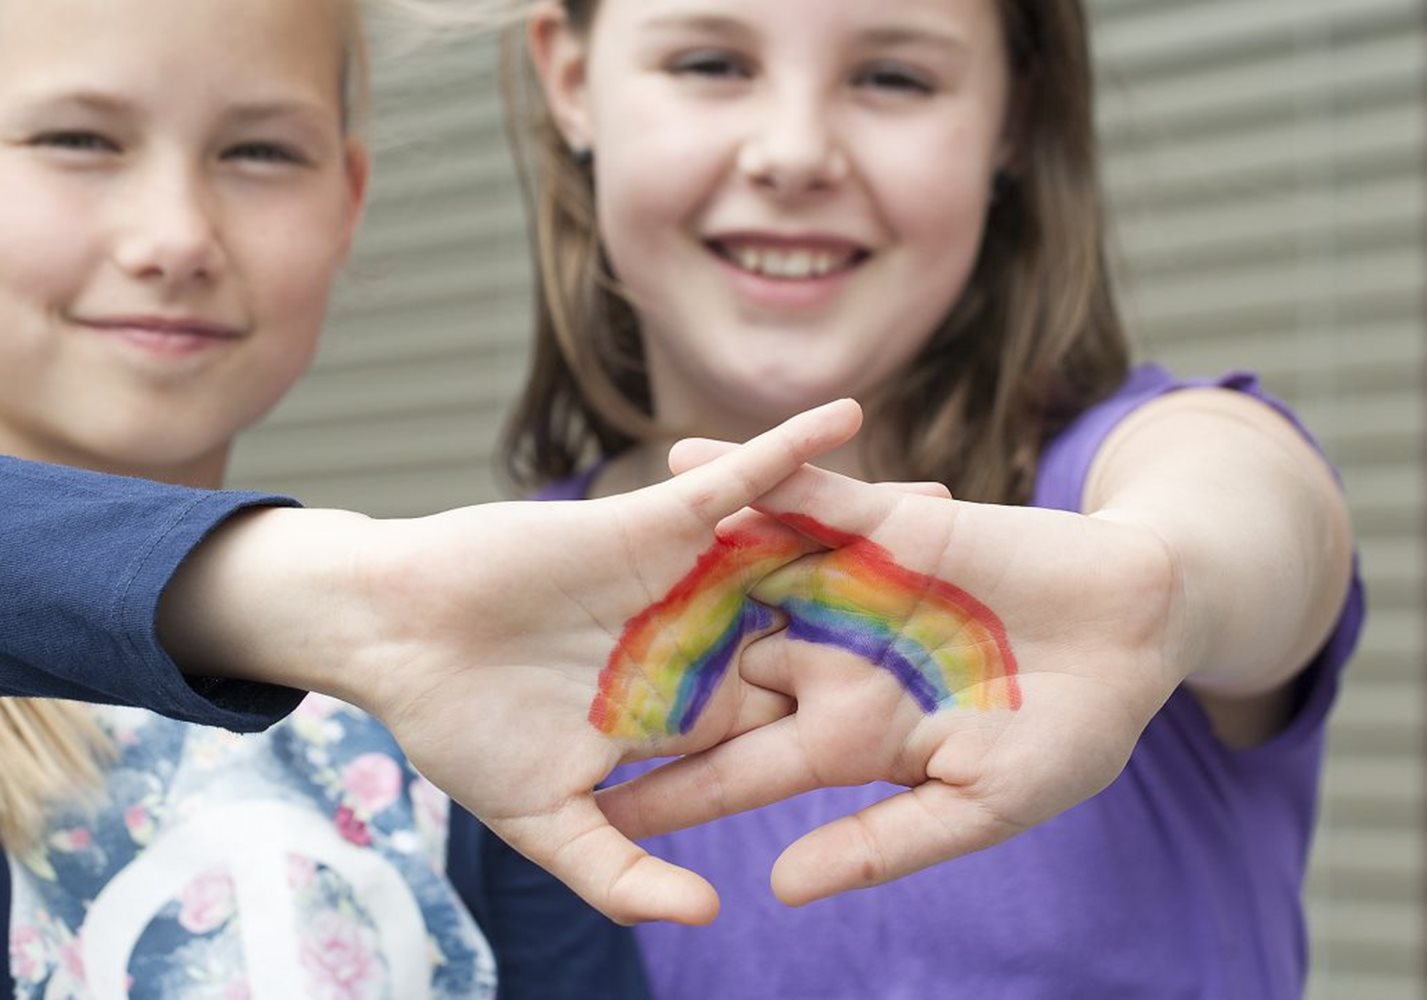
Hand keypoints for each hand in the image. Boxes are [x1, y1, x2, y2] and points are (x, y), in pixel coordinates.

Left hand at [599, 455, 1184, 905]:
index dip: (667, 793)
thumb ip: (881, 842)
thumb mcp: (977, 804)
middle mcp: (831, 660)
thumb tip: (781, 890)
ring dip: (667, 562)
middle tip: (540, 680)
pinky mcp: (884, 526)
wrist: (1139, 628)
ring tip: (578, 549)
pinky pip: (804, 497)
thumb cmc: (1071, 732)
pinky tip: (681, 461)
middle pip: (714, 672)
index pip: (734, 769)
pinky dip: (751, 477)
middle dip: (635, 675)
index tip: (589, 814)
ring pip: (741, 576)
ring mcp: (850, 590)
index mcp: (845, 736)